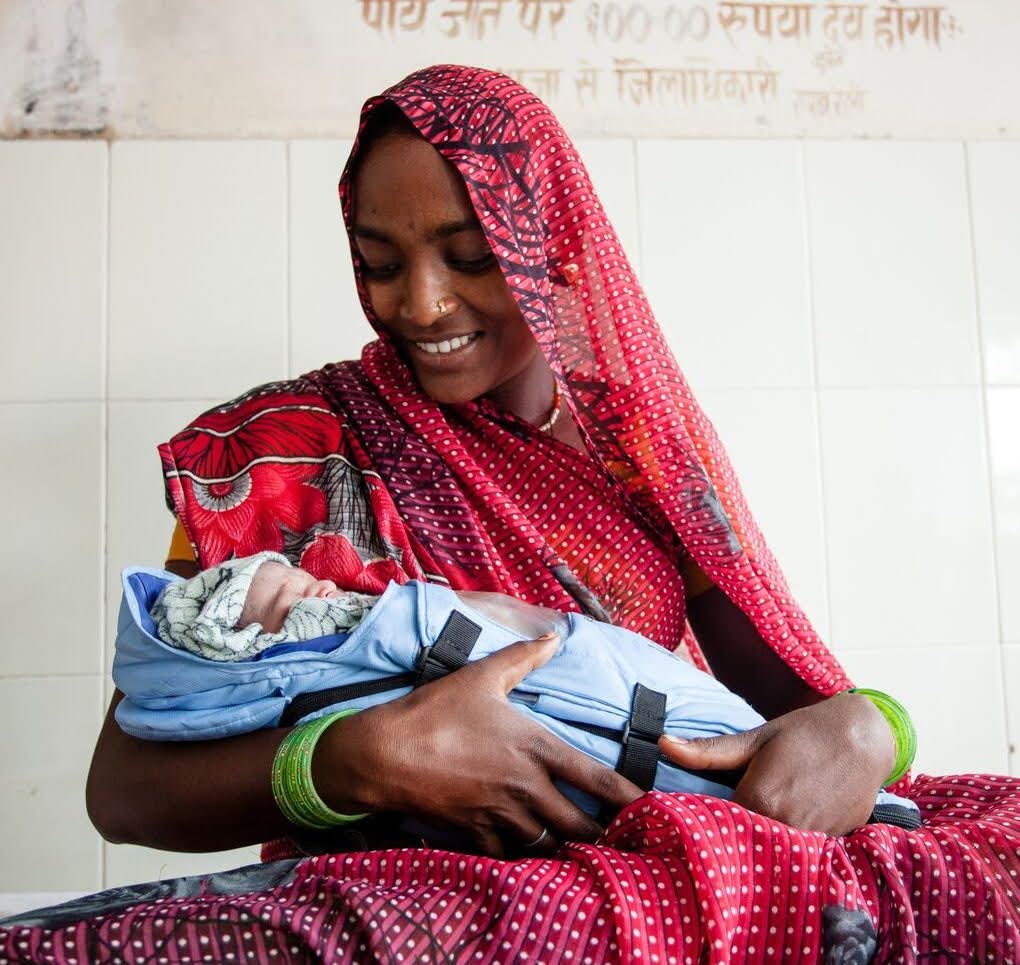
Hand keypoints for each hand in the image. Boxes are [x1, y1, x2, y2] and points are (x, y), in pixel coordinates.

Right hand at [313, 634, 643, 856]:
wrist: (385, 753)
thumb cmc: (436, 711)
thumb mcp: (482, 676)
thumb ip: (523, 657)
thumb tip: (553, 636)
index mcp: (537, 749)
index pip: (598, 780)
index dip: (631, 799)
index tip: (650, 809)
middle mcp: (526, 788)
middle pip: (582, 827)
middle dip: (603, 835)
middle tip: (618, 838)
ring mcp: (501, 815)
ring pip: (550, 847)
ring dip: (565, 847)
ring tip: (579, 848)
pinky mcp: (476, 833)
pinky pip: (511, 857)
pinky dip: (523, 858)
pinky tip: (528, 852)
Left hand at [657, 693, 896, 834]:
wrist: (864, 737)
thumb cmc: (804, 733)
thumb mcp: (755, 738)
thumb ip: (709, 750)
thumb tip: (664, 745)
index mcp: (760, 798)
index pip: (716, 826)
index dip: (700, 825)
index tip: (687, 821)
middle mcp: (786, 825)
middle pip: (742, 845)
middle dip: (726, 839)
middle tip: (714, 828)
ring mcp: (812, 840)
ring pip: (770, 854)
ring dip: (756, 847)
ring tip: (746, 831)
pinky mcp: (833, 846)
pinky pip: (798, 855)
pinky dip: (785, 849)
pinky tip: (776, 835)